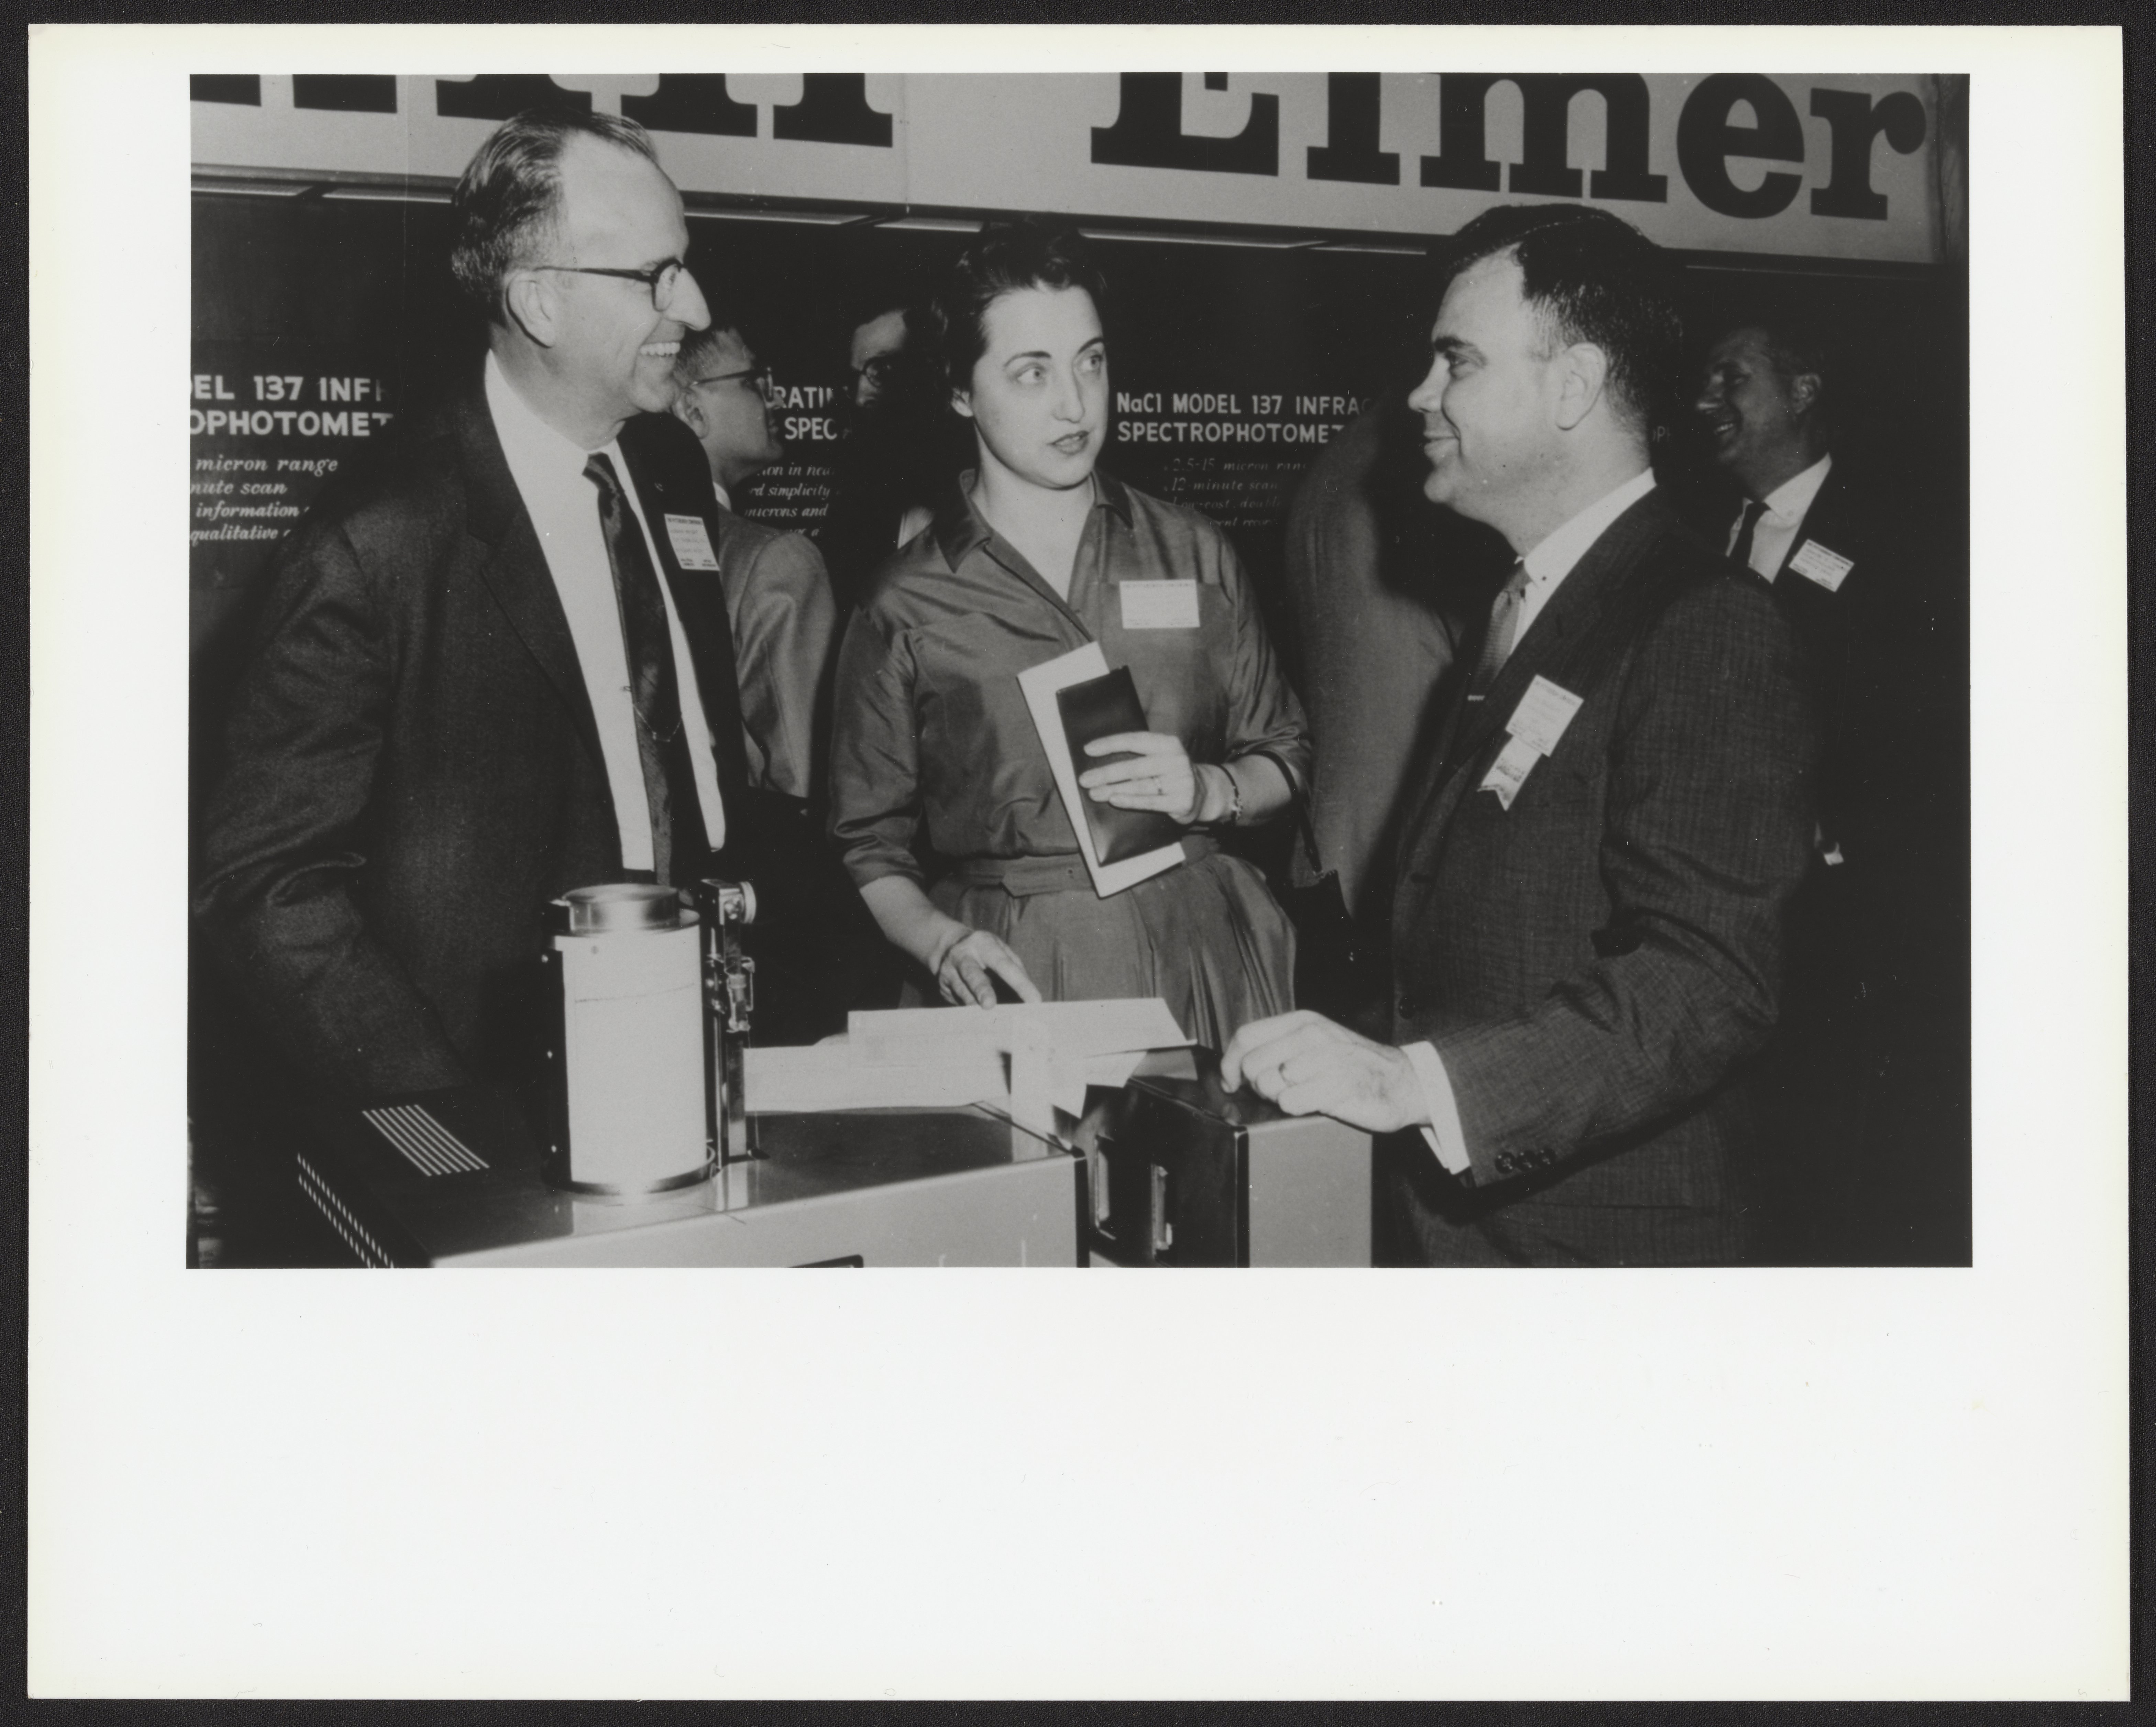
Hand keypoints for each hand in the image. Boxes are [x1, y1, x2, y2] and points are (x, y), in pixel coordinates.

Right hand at [931, 927, 1042, 1007]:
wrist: (948, 946)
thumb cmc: (983, 951)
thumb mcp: (999, 950)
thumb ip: (1014, 967)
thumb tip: (1027, 995)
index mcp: (983, 944)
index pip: (1004, 965)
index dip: (1020, 983)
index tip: (1034, 1000)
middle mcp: (963, 956)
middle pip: (972, 974)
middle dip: (982, 990)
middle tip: (990, 1005)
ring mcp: (949, 971)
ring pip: (961, 991)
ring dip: (974, 1004)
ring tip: (985, 1018)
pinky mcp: (942, 986)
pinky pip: (956, 1001)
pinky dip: (968, 1009)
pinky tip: (975, 1016)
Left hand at [1078, 731, 1201, 824]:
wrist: (1204, 792)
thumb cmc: (1170, 773)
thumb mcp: (1160, 756)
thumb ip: (1138, 754)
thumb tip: (1099, 759)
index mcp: (1168, 743)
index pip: (1134, 740)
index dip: (1110, 744)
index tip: (1088, 750)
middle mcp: (1175, 759)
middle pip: (1134, 766)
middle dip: (1106, 773)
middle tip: (1084, 780)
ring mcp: (1180, 781)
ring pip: (1139, 785)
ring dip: (1113, 789)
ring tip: (1093, 793)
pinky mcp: (1181, 801)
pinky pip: (1150, 801)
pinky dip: (1130, 801)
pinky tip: (1114, 800)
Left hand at [1220, 1011, 1431, 1134]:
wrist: (1399, 1082)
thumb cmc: (1350, 1064)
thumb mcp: (1314, 1042)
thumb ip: (1278, 1045)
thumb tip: (1235, 1067)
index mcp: (1301, 1021)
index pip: (1246, 1036)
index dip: (1230, 1063)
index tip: (1230, 1081)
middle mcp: (1311, 1035)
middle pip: (1253, 1065)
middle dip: (1257, 1086)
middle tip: (1278, 1091)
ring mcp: (1324, 1059)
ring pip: (1269, 1084)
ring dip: (1278, 1097)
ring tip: (1301, 1094)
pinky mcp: (1334, 1086)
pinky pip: (1290, 1103)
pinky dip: (1297, 1109)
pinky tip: (1314, 1103)